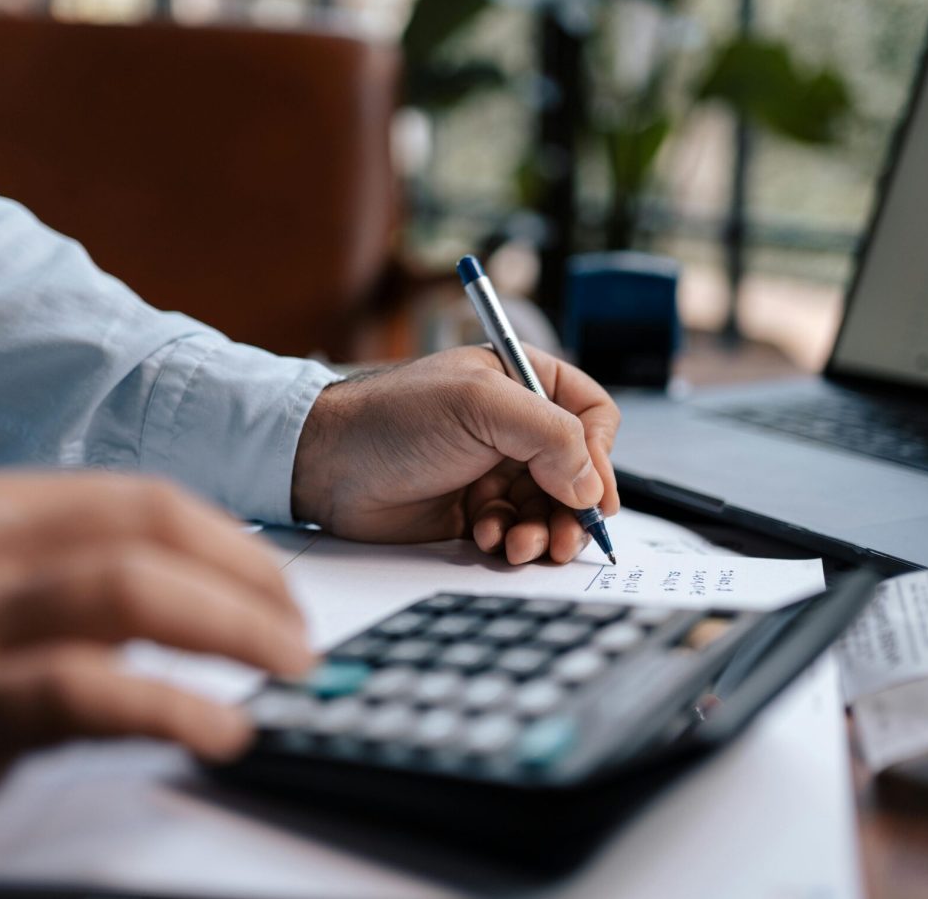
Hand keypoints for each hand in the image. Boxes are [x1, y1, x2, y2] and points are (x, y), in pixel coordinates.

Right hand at [0, 472, 311, 812]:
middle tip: (299, 634)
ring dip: (234, 625)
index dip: (232, 543)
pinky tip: (222, 730)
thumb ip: (88, 581)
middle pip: (148, 529)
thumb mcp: (9, 603)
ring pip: (129, 587)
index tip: (280, 589)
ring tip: (289, 667)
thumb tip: (214, 591)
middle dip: (247, 578)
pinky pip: (82, 690)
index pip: (143, 501)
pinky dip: (171, 706)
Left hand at [292, 346, 619, 564]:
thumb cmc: (395, 417)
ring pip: (548, 509)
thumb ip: (549, 435)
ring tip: (519, 544)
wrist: (327, 464)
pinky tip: (484, 537)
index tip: (595, 495)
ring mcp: (494, 470)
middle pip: (577, 472)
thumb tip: (590, 486)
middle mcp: (514, 427)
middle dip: (573, 509)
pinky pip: (514, 531)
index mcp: (523, 384)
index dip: (601, 455)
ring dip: (542, 531)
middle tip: (565, 538)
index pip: (591, 416)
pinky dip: (508, 540)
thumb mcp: (479, 406)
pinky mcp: (473, 509)